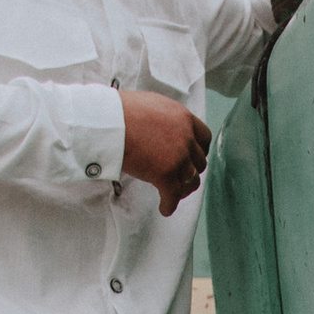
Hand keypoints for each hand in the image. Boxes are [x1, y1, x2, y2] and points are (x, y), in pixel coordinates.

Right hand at [118, 91, 211, 213]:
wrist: (108, 122)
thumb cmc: (120, 112)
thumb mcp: (152, 104)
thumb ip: (165, 118)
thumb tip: (161, 128)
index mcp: (183, 118)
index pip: (204, 138)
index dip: (199, 150)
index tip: (193, 157)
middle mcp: (186, 138)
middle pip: (199, 162)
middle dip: (191, 170)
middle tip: (181, 176)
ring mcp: (178, 158)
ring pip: (191, 181)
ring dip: (183, 189)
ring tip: (174, 193)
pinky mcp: (165, 175)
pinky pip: (173, 196)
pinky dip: (169, 204)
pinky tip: (164, 208)